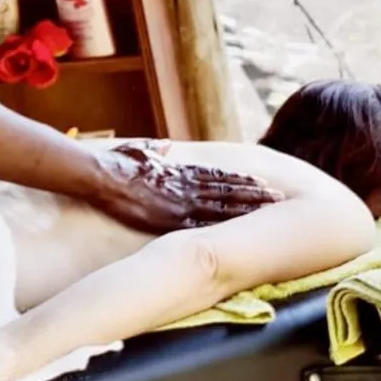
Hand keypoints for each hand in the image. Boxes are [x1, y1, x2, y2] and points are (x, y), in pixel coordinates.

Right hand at [91, 140, 282, 232]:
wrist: (101, 175)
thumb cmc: (117, 162)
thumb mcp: (140, 150)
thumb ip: (155, 149)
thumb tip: (164, 146)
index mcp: (180, 171)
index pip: (219, 176)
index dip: (242, 180)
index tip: (262, 182)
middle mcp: (185, 186)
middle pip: (227, 190)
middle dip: (254, 194)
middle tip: (279, 197)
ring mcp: (179, 203)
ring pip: (221, 206)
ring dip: (246, 209)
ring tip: (269, 210)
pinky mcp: (168, 219)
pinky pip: (201, 225)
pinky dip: (221, 227)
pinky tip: (240, 233)